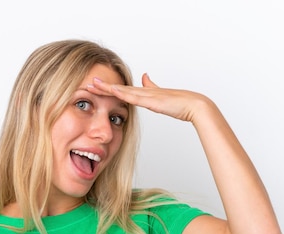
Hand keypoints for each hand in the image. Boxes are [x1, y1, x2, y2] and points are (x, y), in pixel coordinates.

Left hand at [87, 73, 214, 122]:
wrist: (195, 105)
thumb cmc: (182, 104)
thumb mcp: (162, 96)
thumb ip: (152, 87)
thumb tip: (145, 77)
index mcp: (146, 93)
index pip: (123, 91)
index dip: (109, 88)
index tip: (97, 87)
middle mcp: (144, 92)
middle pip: (119, 89)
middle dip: (103, 87)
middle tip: (88, 82)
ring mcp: (148, 95)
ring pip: (123, 91)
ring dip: (107, 88)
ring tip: (93, 84)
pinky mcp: (152, 100)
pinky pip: (133, 96)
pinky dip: (121, 93)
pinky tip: (111, 90)